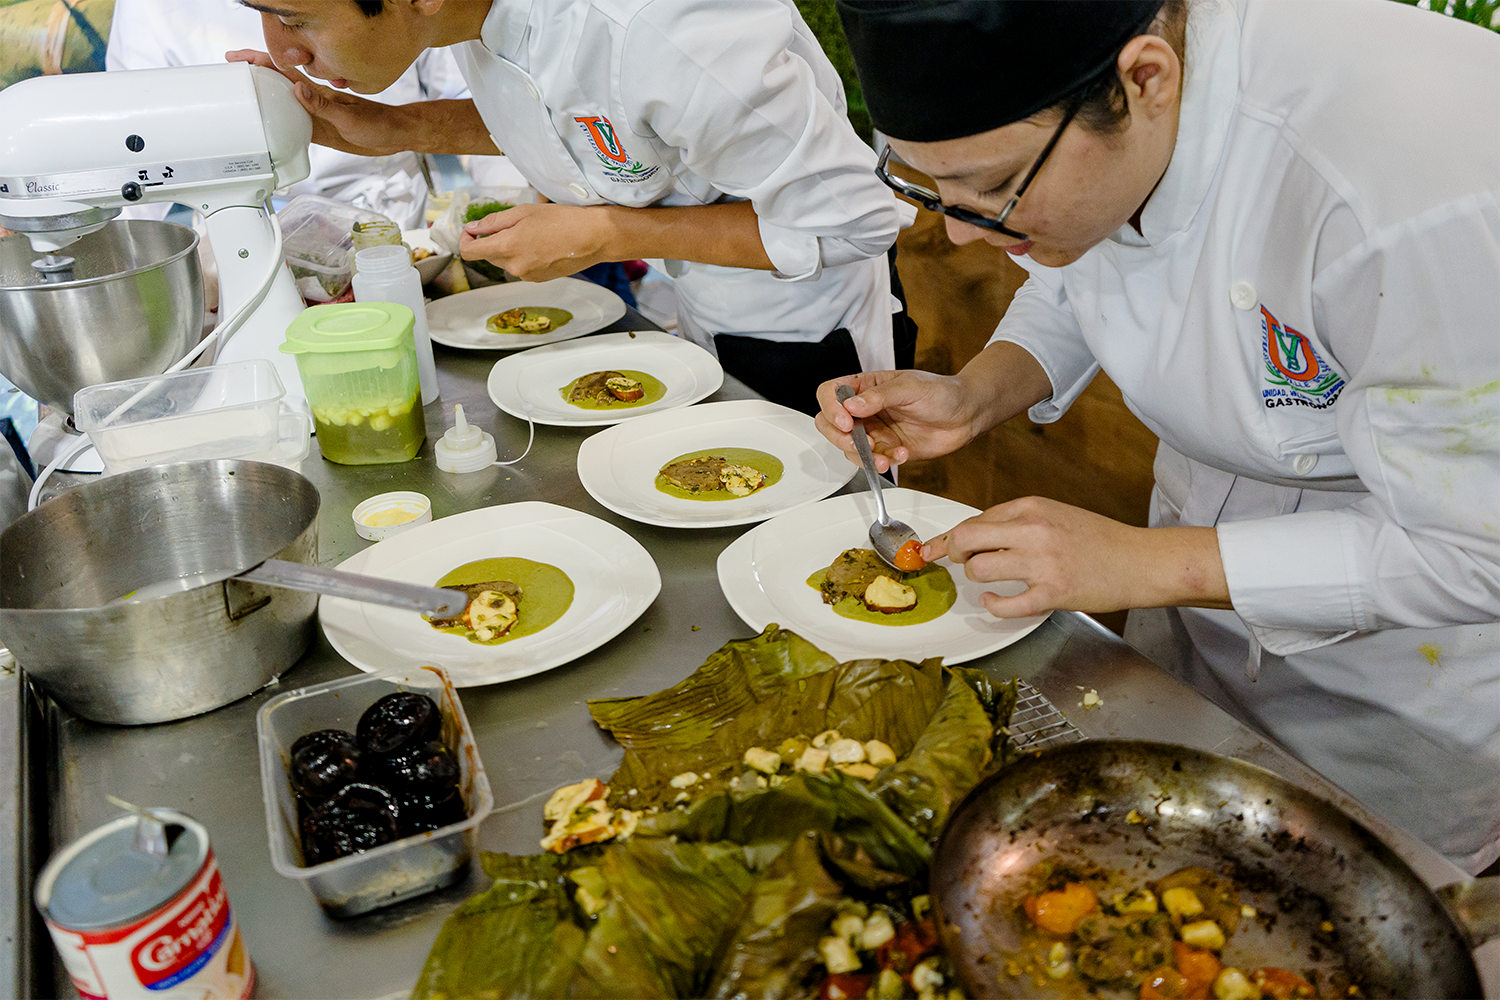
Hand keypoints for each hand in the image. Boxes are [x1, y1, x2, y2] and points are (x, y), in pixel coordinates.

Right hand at [226, 50, 403, 155]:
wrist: (395, 137)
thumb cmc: (378, 124)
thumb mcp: (350, 118)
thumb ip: (323, 106)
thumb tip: (298, 89)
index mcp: (319, 92)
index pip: (284, 72)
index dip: (260, 62)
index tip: (238, 58)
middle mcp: (313, 100)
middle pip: (277, 83)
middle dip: (253, 75)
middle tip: (230, 70)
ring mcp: (315, 115)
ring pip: (282, 103)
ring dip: (263, 97)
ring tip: (240, 94)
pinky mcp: (320, 130)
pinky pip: (293, 124)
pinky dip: (278, 122)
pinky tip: (267, 125)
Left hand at [460, 203, 609, 281]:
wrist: (592, 237)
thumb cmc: (561, 219)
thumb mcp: (523, 212)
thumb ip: (494, 222)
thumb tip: (474, 228)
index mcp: (507, 247)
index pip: (470, 252)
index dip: (465, 240)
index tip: (472, 231)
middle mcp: (514, 266)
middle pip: (488, 256)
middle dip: (492, 241)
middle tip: (512, 223)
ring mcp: (526, 275)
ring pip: (505, 262)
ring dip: (509, 248)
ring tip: (532, 233)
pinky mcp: (538, 279)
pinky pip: (521, 267)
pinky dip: (523, 256)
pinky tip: (541, 245)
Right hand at [815, 371, 982, 473]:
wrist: (967, 415)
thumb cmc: (942, 392)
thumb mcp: (911, 387)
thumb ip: (879, 396)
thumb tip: (852, 405)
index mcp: (867, 386)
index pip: (831, 392)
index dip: (831, 407)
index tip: (846, 420)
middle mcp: (866, 409)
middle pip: (830, 423)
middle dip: (840, 438)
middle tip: (858, 443)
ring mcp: (874, 431)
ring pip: (848, 447)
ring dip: (863, 456)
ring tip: (885, 455)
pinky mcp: (886, 450)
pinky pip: (871, 461)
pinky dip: (882, 462)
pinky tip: (901, 454)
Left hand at [923, 497, 1229, 617]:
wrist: (1139, 561)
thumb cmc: (1098, 539)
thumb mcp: (1054, 514)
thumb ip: (1016, 521)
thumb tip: (976, 535)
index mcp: (1031, 507)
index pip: (974, 519)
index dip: (950, 537)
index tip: (934, 547)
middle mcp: (1033, 530)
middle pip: (967, 539)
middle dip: (952, 552)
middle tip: (955, 561)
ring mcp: (1042, 562)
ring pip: (979, 569)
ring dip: (975, 577)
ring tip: (988, 578)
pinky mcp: (1052, 593)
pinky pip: (1005, 603)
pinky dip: (992, 605)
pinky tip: (994, 601)